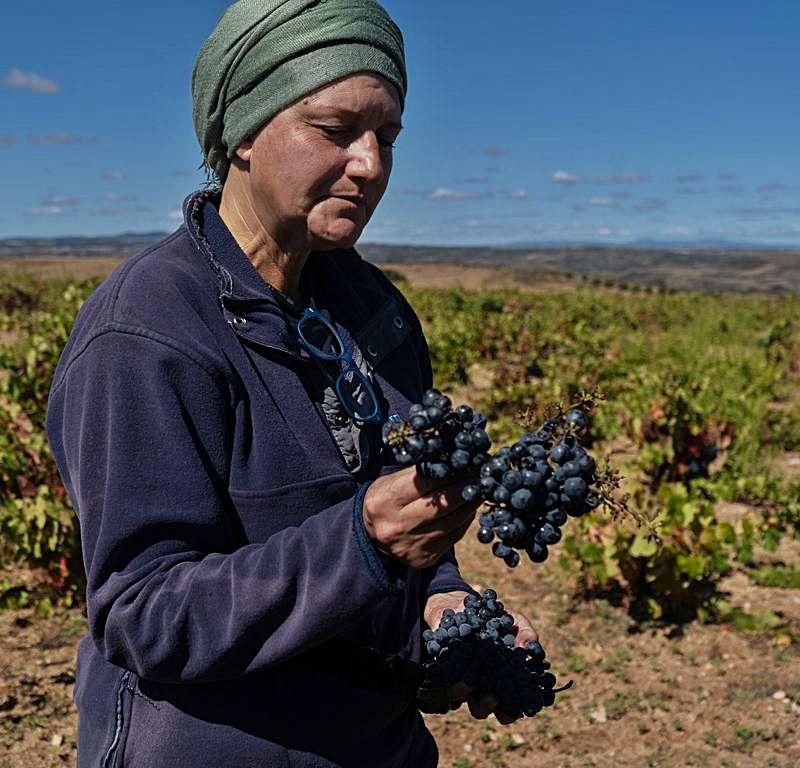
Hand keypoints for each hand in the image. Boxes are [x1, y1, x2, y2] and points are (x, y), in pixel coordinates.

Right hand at [362, 467, 479, 568]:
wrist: (370, 537)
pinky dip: (465, 519)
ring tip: (482, 488)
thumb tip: (456, 458)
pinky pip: (454, 536)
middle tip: (484, 474)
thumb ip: (420, 471)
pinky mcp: (423, 559)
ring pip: (453, 522)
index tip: (469, 460)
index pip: (424, 482)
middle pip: (443, 504)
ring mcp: (411, 546)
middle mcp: (397, 526)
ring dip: (471, 503)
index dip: (450, 470)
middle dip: (467, 487)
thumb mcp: (391, 480)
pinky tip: (469, 507)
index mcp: (385, 500)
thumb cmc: (385, 499)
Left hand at [422, 590, 537, 724]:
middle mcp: (479, 684)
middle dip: (487, 706)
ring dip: (463, 692)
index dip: (513, 712)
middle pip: (481, 709)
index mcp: (501, 681)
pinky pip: (441, 673)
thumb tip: (531, 647)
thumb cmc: (495, 618)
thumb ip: (525, 632)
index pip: (508, 708)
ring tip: (467, 683)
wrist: (462, 605)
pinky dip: (447, 669)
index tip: (518, 708)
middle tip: (492, 698)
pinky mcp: (442, 664)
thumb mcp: (514, 621)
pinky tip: (454, 659)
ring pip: (459, 696)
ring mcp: (458, 675)